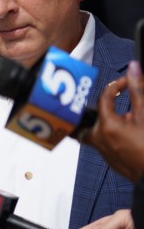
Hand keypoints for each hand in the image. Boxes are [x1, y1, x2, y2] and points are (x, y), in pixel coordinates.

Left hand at [84, 60, 143, 181]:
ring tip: (124, 119)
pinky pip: (102, 142)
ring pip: (94, 130)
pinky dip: (111, 134)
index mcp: (107, 126)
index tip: (127, 81)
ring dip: (106, 122)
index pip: (105, 97)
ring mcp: (102, 150)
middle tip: (114, 102)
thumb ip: (137, 91)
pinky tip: (128, 134)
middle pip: (91, 116)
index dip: (116, 85)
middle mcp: (98, 138)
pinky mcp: (108, 159)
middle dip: (103, 108)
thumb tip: (134, 70)